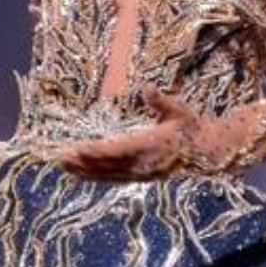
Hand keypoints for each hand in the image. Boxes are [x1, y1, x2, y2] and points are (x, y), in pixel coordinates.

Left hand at [54, 89, 240, 180]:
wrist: (206, 152)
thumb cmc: (191, 126)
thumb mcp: (179, 110)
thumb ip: (161, 101)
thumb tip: (147, 87)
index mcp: (149, 145)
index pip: (117, 149)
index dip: (96, 151)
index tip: (76, 149)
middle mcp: (142, 163)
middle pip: (106, 165)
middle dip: (82, 163)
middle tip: (59, 159)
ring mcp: (140, 173)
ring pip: (107, 174)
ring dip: (84, 171)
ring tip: (63, 167)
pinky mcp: (140, 177)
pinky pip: (113, 179)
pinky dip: (96, 177)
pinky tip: (82, 174)